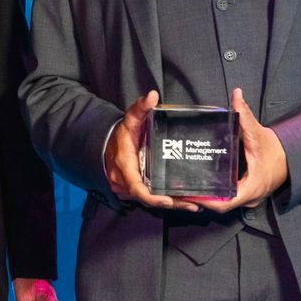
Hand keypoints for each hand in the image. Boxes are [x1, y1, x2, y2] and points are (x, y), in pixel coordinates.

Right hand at [103, 90, 204, 210]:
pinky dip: (168, 201)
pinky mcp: (137, 191)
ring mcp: (130, 190)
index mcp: (125, 167)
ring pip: (152, 201)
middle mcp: (126, 183)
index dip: (152, 197)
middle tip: (192, 204)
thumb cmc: (121, 135)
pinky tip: (186, 201)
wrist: (106, 146)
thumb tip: (153, 96)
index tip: (168, 200)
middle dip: (171, 203)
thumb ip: (140, 108)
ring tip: (194, 204)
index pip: (137, 189)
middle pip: (149, 199)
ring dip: (173, 204)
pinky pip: (152, 198)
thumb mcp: (129, 120)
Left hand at [184, 88, 289, 212]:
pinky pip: (230, 198)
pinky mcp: (248, 194)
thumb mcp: (258, 132)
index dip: (206, 201)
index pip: (225, 202)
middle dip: (202, 199)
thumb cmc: (275, 150)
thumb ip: (245, 115)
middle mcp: (250, 197)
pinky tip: (204, 185)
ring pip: (225, 203)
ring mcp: (250, 198)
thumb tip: (237, 95)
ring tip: (188, 187)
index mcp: (251, 187)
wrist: (292, 158)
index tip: (190, 194)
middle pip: (221, 205)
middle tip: (182, 190)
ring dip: (209, 198)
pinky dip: (217, 194)